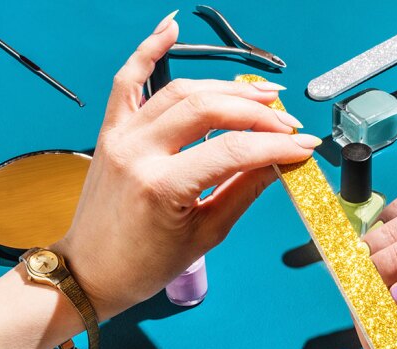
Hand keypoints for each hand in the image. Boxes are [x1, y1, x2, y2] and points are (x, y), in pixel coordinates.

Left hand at [54, 14, 320, 318]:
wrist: (91, 271)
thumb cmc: (145, 264)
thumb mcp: (207, 234)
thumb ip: (245, 190)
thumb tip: (282, 162)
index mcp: (163, 186)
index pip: (234, 150)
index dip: (276, 144)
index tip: (305, 145)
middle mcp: (138, 152)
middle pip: (210, 110)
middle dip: (257, 112)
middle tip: (287, 122)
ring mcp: (121, 136)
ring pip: (181, 90)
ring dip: (226, 87)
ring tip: (262, 94)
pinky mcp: (110, 131)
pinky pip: (127, 81)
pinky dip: (147, 51)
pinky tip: (170, 28)